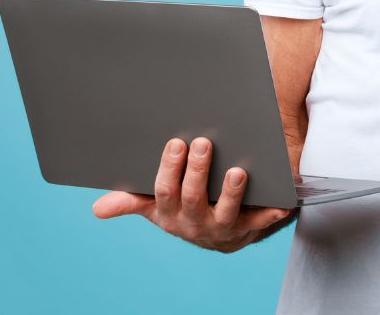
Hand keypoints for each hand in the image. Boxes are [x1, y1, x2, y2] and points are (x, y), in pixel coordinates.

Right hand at [92, 137, 294, 252]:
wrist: (217, 236)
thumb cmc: (182, 209)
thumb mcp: (155, 206)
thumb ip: (131, 201)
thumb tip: (98, 208)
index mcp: (168, 214)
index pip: (165, 192)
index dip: (170, 169)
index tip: (176, 142)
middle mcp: (193, 224)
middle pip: (193, 197)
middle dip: (197, 171)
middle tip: (203, 143)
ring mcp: (222, 227)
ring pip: (225, 211)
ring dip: (231, 193)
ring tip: (237, 172)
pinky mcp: (248, 229)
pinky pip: (259, 222)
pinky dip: (270, 213)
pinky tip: (282, 202)